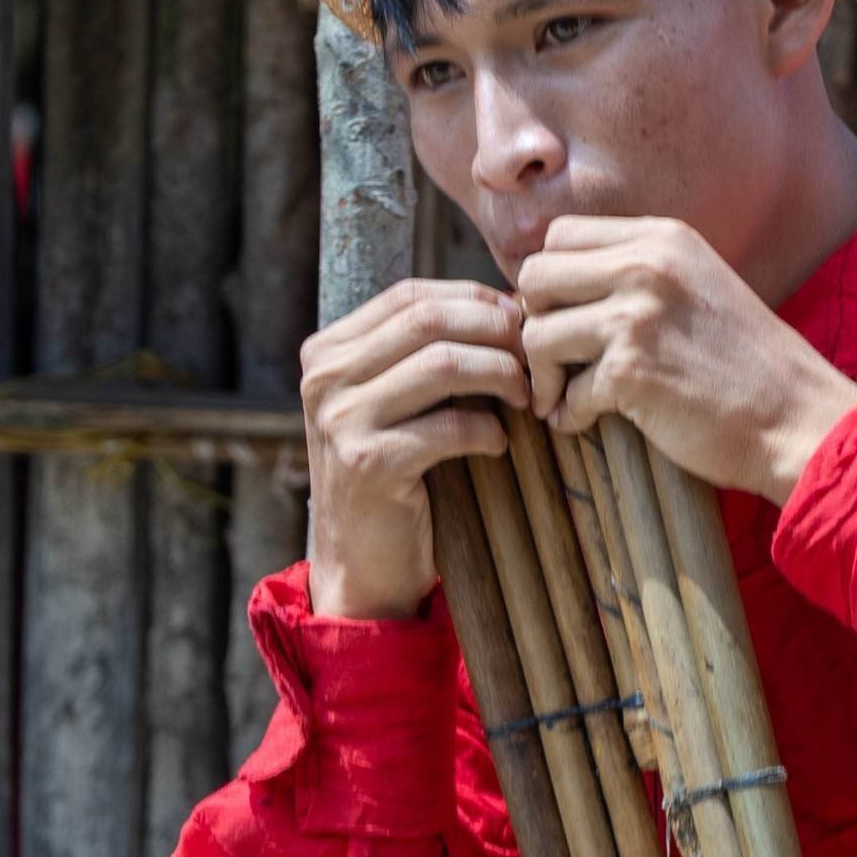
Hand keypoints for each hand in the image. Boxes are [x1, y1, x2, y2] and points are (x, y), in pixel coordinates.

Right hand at [300, 279, 529, 617]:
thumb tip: (507, 306)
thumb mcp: (394, 399)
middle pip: (428, 320)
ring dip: (500, 375)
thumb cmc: (396, 471)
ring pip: (442, 363)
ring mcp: (340, 420)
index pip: (410, 295)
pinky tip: (499, 444)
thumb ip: (424, 351)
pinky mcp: (368, 463)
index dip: (473, 300)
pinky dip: (487, 430)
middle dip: (494, 331)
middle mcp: (324, 377)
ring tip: (524, 397)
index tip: (517, 321)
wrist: (362, 561)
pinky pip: (449, 426)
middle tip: (532, 358)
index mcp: (328, 350)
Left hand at [517, 216, 856, 505]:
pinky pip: (566, 392)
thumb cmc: (744, 361)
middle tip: (555, 361)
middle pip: (535, 276)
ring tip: (563, 397)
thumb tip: (548, 285)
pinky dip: (569, 414)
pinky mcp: (632, 371)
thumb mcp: (695, 283)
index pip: (559, 235)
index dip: (549, 280)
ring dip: (544, 375)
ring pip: (537, 334)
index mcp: (661, 237)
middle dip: (535, 322)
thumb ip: (634, 272)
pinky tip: (586, 421)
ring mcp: (637, 316)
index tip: (562, 317)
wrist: (797, 417)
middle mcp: (646, 264)